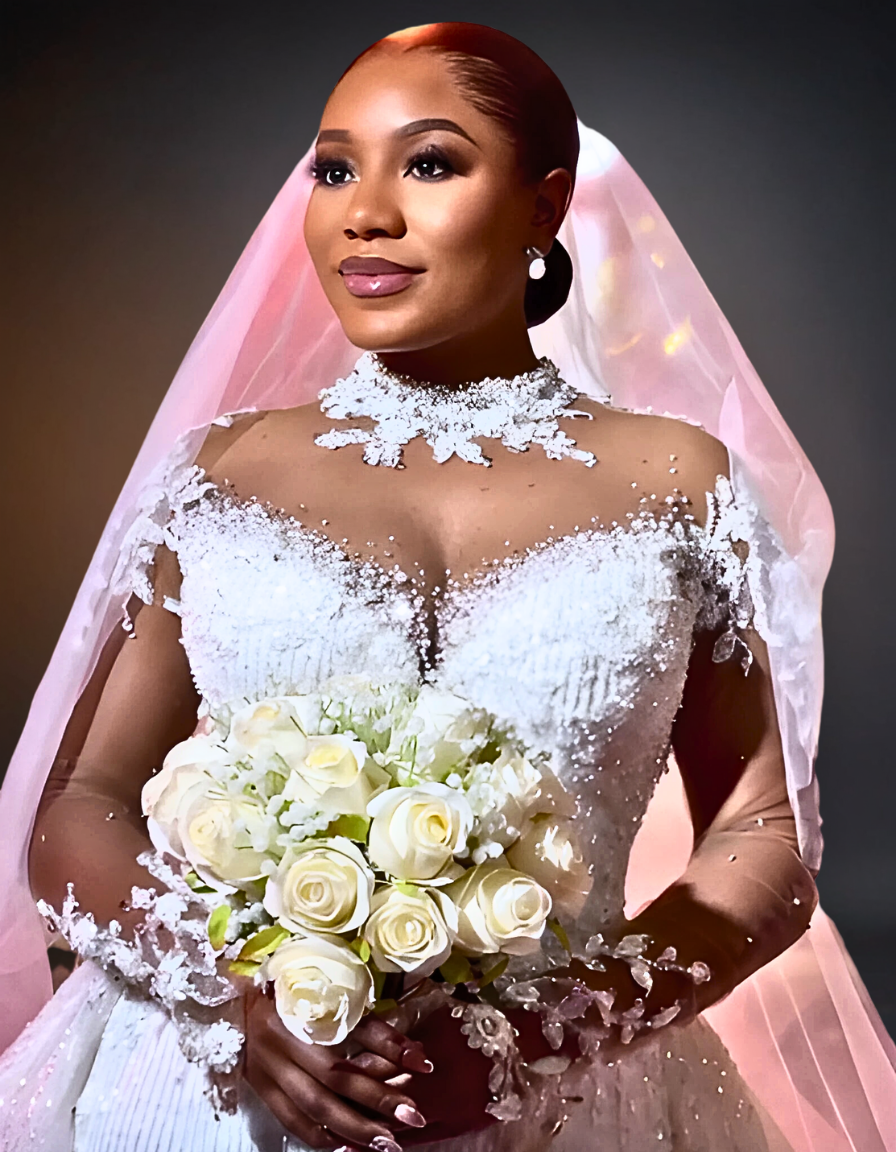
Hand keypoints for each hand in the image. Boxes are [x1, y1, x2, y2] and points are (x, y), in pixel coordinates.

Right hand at [244, 987, 431, 1150]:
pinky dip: (319, 1137)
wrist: (238, 999)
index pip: (355, 1030)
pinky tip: (345, 1148)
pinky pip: (291, 1120)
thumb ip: (372, 1027)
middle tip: (413, 1117)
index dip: (391, 1047)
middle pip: (336, 1075)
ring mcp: (269, 1066)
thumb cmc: (294, 992)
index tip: (424, 1066)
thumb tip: (416, 1056)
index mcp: (305, 1004)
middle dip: (377, 1100)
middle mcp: (285, 1037)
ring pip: (314, 1105)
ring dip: (353, 1128)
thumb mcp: (333, 996)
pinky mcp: (260, 1087)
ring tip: (386, 1143)